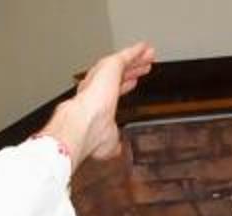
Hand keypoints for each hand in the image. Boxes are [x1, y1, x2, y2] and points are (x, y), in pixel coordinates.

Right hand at [43, 42, 154, 164]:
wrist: (83, 124)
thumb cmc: (90, 135)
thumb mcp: (108, 144)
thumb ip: (115, 144)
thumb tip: (117, 150)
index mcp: (95, 104)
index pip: (112, 91)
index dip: (123, 86)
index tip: (132, 82)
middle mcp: (96, 88)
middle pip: (118, 75)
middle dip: (131, 71)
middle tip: (142, 67)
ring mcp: (103, 75)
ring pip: (122, 64)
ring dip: (135, 60)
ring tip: (148, 55)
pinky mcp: (110, 66)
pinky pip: (126, 56)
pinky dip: (136, 51)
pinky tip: (145, 48)